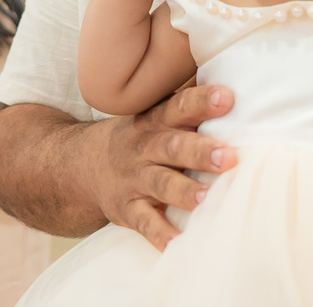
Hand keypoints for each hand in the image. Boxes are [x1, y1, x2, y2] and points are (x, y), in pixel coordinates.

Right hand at [91, 84, 237, 250]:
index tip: (227, 98)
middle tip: (229, 156)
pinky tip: (176, 242)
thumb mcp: (155, 115)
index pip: (179, 107)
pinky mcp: (126, 208)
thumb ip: (186, 101)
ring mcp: (133, 178)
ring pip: (160, 184)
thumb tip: (226, 69)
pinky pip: (142, 221)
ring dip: (182, 191)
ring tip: (205, 197)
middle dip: (201, 151)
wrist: (82, 165)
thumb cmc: (140, 138)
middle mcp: (144, 147)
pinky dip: (158, 233)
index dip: (202, 102)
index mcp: (155, 121)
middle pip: (172, 146)